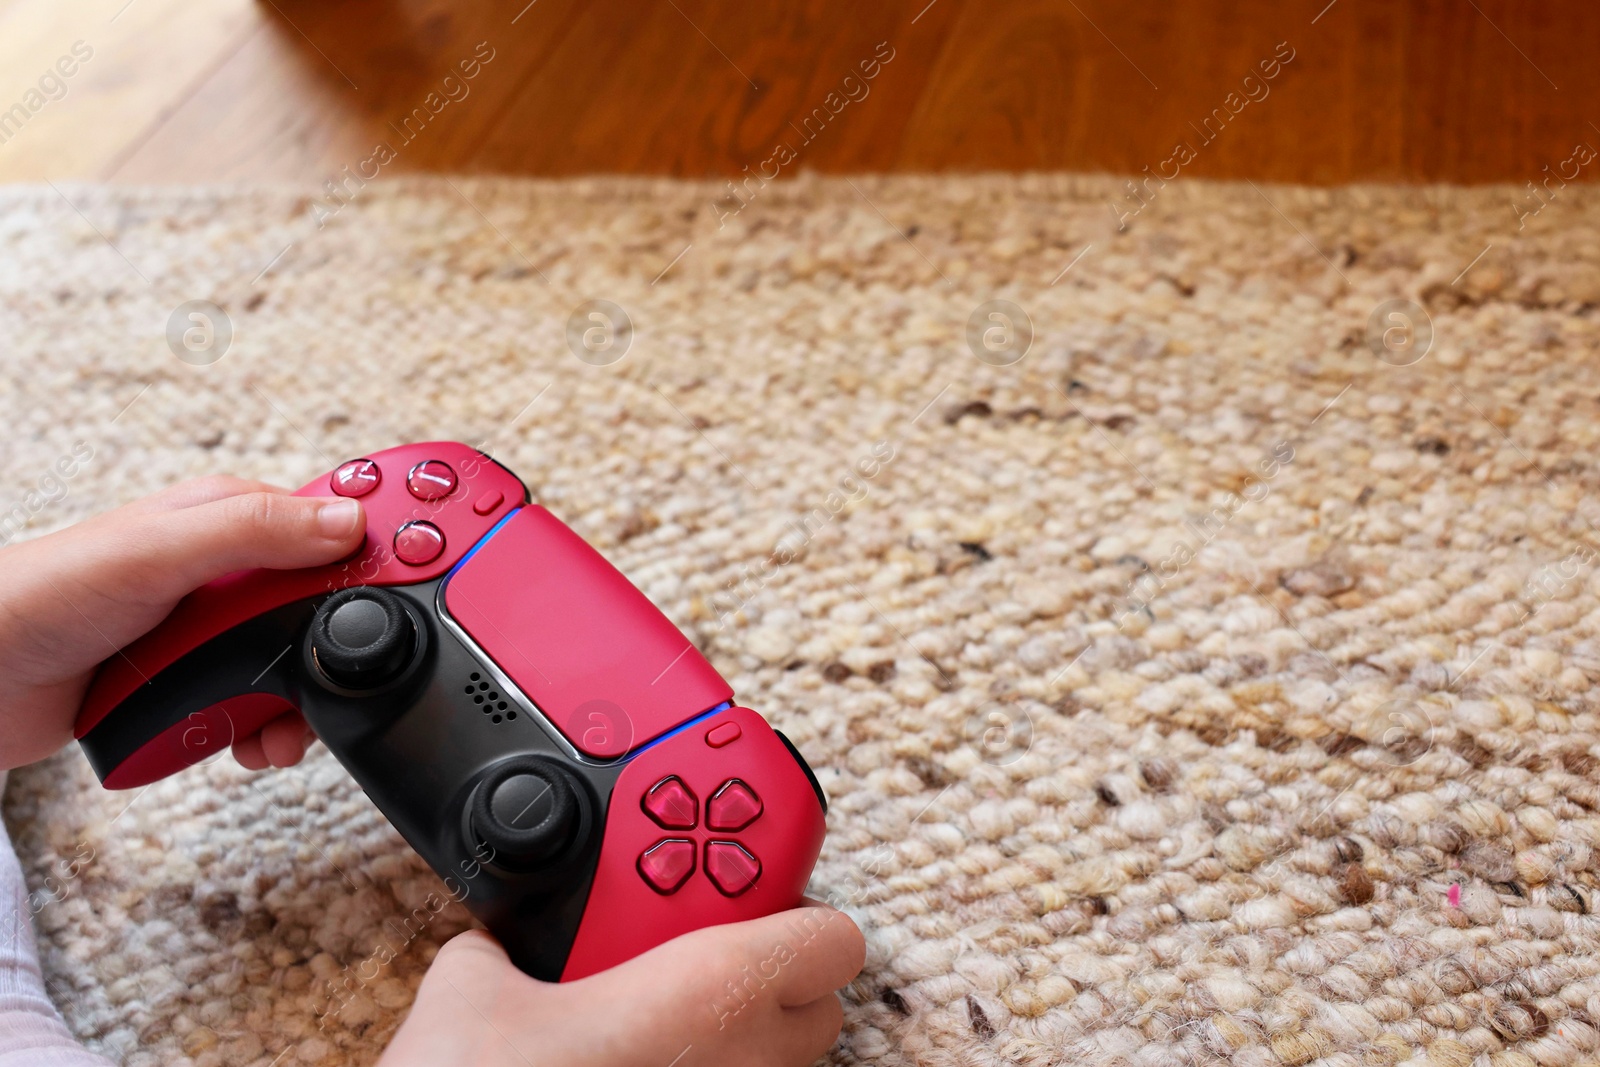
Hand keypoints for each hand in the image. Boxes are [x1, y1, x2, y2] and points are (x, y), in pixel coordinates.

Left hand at [0, 476, 366, 770]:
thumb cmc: (38, 598)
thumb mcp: (156, 552)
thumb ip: (254, 532)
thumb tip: (347, 523)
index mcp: (230, 519)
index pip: (337, 515)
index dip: (394, 532)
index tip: (445, 563)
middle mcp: (230, 573)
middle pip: (334, 601)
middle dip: (351, 642)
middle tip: (362, 671)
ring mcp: (216, 633)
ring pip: (304, 664)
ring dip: (305, 703)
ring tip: (280, 729)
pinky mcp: (199, 686)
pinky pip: (264, 708)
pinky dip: (267, 732)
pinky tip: (247, 744)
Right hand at [379, 902, 864, 1066]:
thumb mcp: (475, 990)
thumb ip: (510, 940)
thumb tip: (500, 937)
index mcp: (720, 990)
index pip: (831, 937)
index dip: (791, 906)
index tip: (742, 890)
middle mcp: (746, 1061)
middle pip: (812, 1000)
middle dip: (766, 965)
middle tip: (687, 950)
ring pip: (774, 1057)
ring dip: (733, 1025)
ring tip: (651, 1009)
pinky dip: (697, 1066)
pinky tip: (634, 1057)